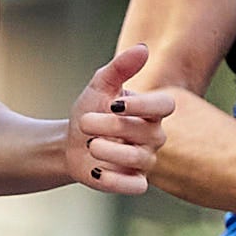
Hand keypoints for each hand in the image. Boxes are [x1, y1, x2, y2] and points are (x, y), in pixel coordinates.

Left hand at [66, 45, 175, 193]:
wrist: (70, 142)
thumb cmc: (91, 110)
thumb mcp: (100, 85)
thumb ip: (120, 67)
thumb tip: (143, 48)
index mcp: (151, 111)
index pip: (164, 106)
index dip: (143, 105)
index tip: (113, 103)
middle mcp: (154, 136)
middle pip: (146, 133)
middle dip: (111, 126)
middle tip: (85, 121)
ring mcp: (146, 161)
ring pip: (140, 159)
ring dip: (109, 150)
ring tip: (90, 145)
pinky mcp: (133, 182)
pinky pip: (135, 186)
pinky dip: (115, 180)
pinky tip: (95, 170)